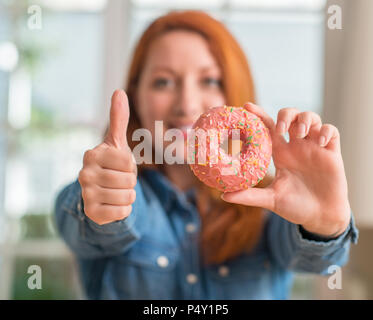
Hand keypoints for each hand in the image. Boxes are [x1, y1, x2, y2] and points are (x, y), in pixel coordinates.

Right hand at [78, 90, 136, 224]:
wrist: (101, 191)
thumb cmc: (112, 165)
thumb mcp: (116, 142)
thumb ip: (119, 118)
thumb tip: (119, 91)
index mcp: (92, 154)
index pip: (128, 162)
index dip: (130, 166)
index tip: (120, 166)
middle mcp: (84, 173)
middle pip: (129, 180)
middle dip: (130, 182)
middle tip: (119, 180)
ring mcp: (86, 194)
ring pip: (127, 196)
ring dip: (128, 195)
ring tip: (116, 191)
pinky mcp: (91, 213)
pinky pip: (123, 212)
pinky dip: (124, 209)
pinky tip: (113, 204)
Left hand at [221, 102, 350, 236]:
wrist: (321, 217)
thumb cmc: (295, 207)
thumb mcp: (271, 199)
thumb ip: (249, 196)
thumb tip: (224, 196)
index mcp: (281, 153)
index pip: (269, 127)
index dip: (259, 115)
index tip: (246, 106)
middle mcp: (296, 146)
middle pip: (291, 116)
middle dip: (286, 115)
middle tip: (282, 129)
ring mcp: (314, 148)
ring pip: (312, 118)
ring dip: (305, 120)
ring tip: (300, 134)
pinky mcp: (331, 152)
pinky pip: (332, 131)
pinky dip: (326, 131)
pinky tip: (320, 143)